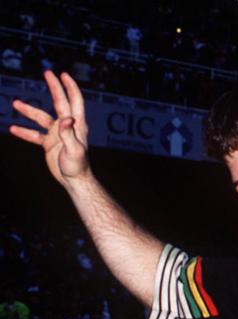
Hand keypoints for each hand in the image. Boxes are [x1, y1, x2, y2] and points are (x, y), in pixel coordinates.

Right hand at [11, 71, 89, 186]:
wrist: (73, 180)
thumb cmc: (78, 166)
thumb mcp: (74, 150)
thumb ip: (69, 134)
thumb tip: (66, 119)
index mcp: (76, 124)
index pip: (74, 101)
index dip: (70, 87)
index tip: (63, 75)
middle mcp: (67, 126)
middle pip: (59, 102)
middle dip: (54, 87)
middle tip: (47, 72)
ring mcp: (57, 134)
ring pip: (41, 118)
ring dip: (29, 111)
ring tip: (15, 104)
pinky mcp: (49, 143)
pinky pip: (34, 135)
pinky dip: (24, 132)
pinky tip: (13, 129)